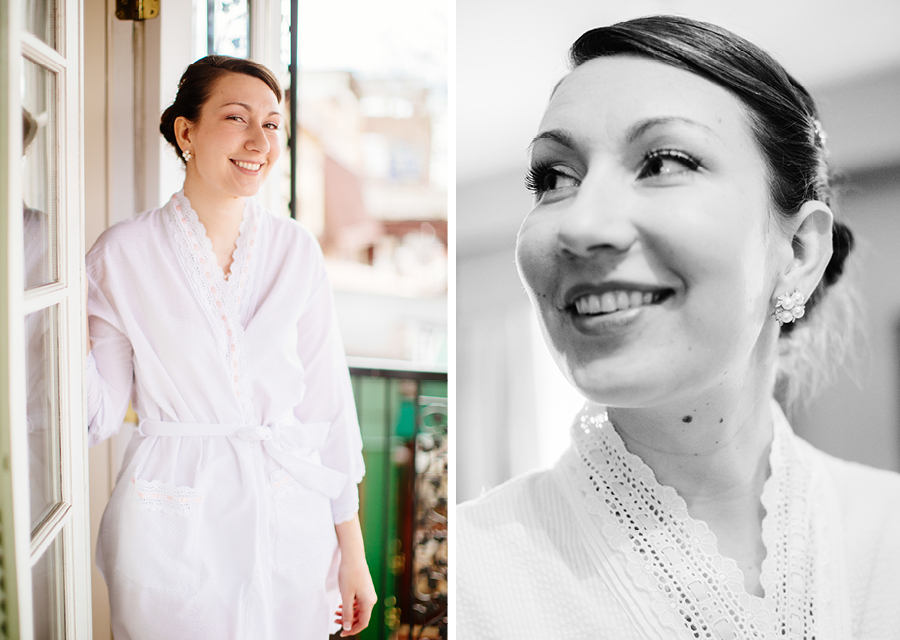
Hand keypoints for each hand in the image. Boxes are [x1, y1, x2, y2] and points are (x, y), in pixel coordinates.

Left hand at [333, 515, 376, 635]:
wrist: (353, 556)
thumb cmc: (349, 574)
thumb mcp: (346, 596)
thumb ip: (347, 613)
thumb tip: (347, 627)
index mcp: (368, 602)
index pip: (363, 623)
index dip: (352, 630)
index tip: (341, 633)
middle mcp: (371, 599)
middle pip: (361, 617)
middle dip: (349, 622)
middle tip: (335, 621)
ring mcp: (368, 593)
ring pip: (359, 610)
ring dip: (348, 613)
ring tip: (336, 613)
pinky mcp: (365, 589)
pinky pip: (359, 602)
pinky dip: (350, 606)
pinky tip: (341, 605)